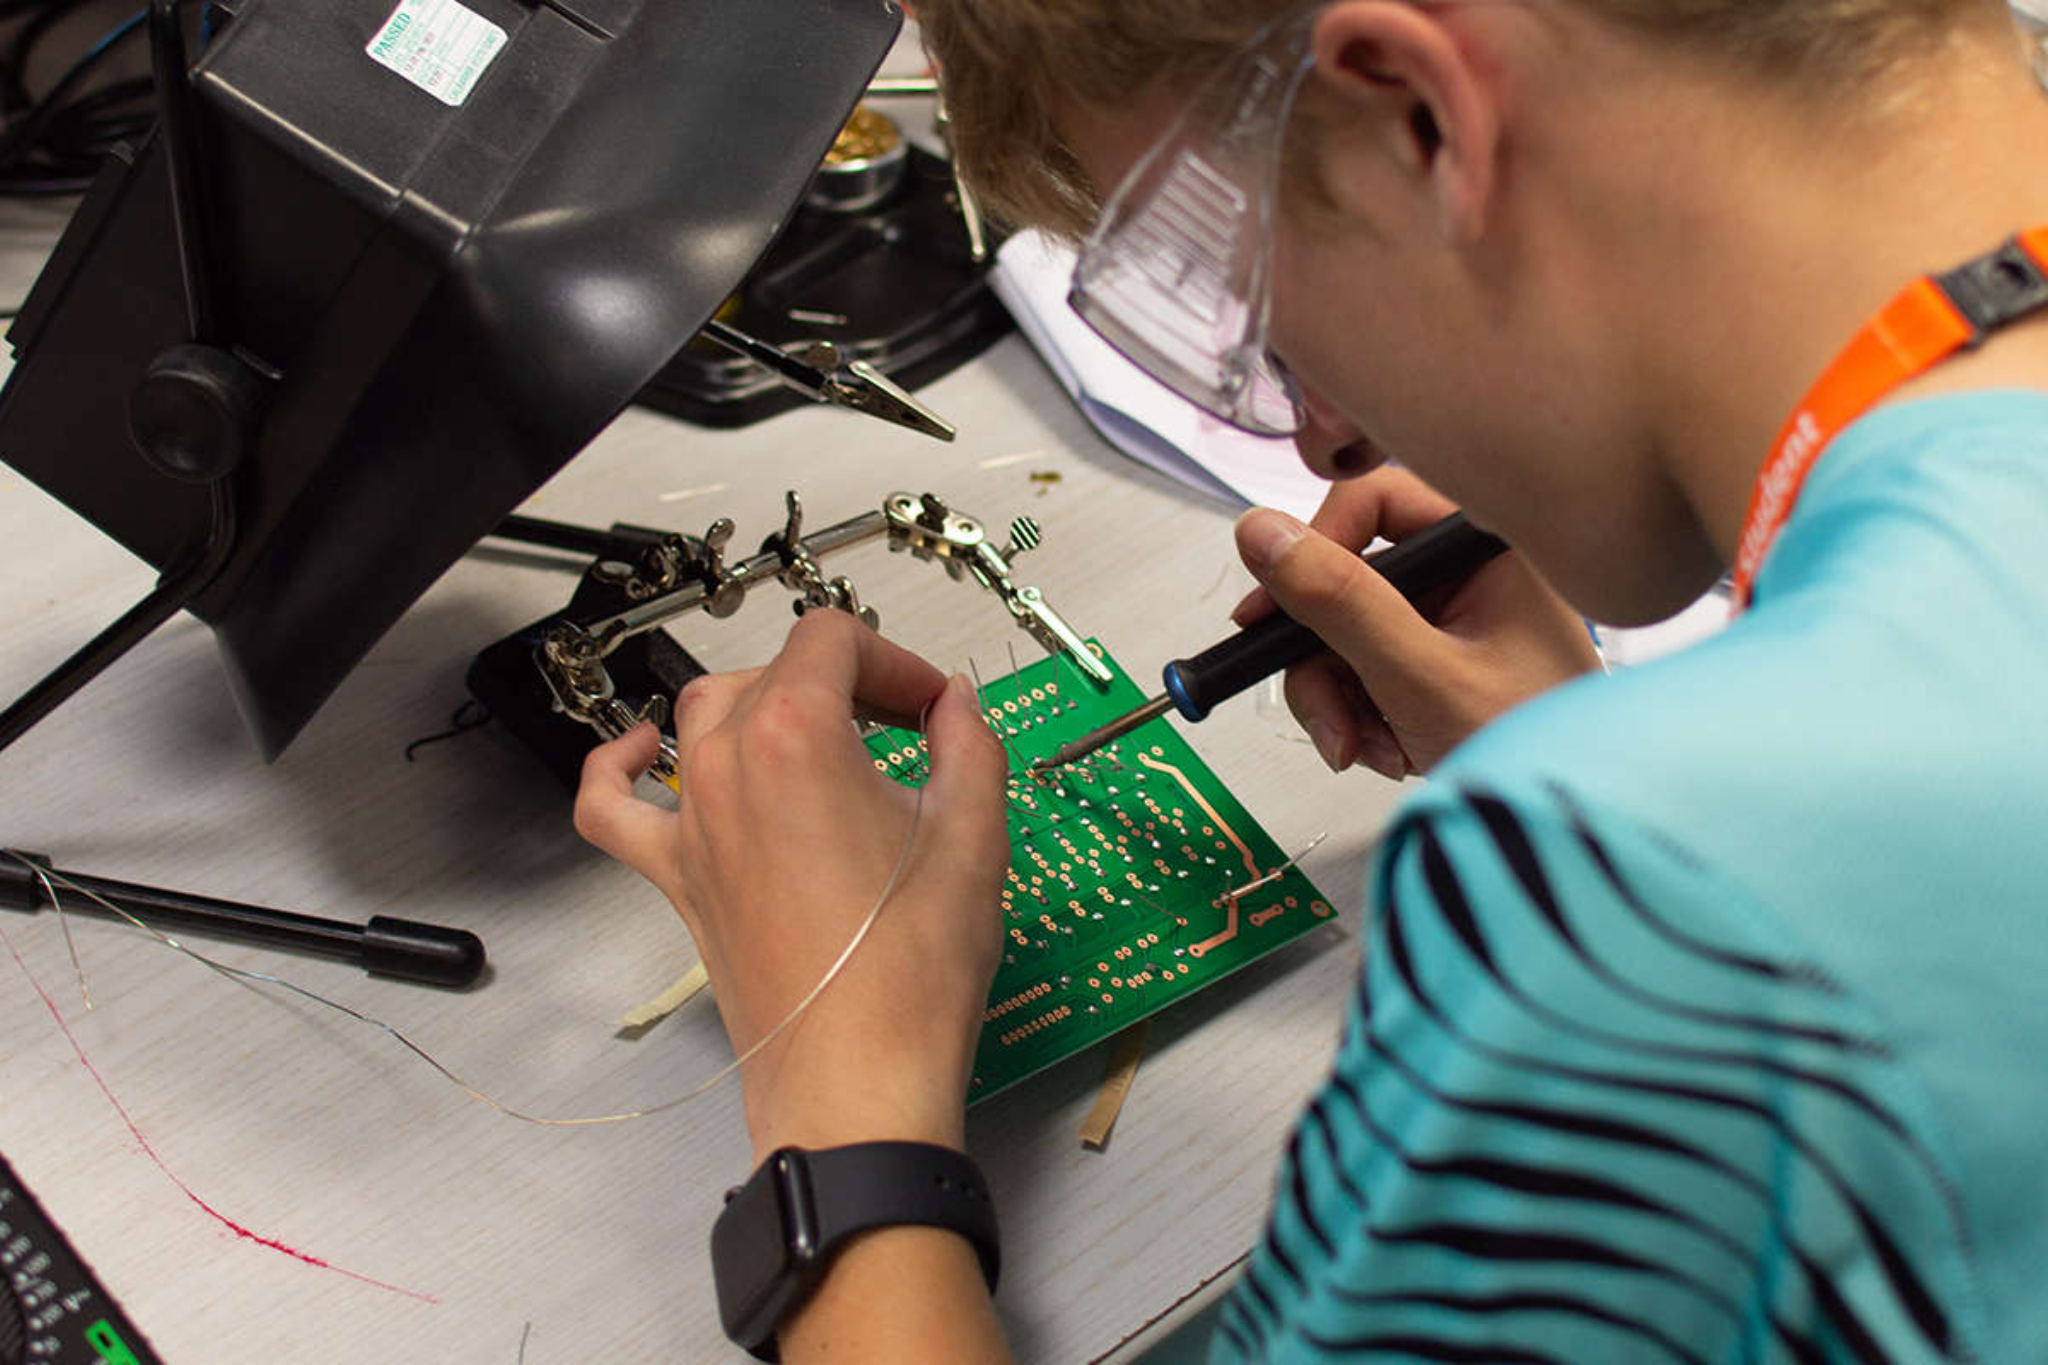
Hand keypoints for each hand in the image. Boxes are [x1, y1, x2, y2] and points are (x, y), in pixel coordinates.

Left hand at [572, 612, 1010, 1161]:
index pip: (833, 640)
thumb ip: (970, 746)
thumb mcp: (973, 836)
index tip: (932, 703)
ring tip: (822, 737)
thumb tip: (959, 708)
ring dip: (765, 707)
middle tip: (908, 727)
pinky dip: (618, 769)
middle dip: (849, 683)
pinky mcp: (677, 879)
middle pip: (776, 671)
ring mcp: (692, 824)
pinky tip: (643, 753)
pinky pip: (613, 807)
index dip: (894, 658)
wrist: (859, 1080)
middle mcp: (726, 767)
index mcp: (795, 736)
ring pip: (705, 717)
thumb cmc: (909, 974)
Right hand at [1233, 467, 1600, 777]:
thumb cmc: (1531, 748)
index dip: (1313, 552)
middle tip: (1331, 718)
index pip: (1372, 503)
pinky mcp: (1437, 662)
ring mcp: (1452, 620)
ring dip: (1338, 698)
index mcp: (1485, 547)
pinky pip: (1362, 669)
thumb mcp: (1420, 675)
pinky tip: (1389, 750)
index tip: (1274, 612)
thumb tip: (1261, 534)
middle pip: (1346, 579)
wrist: (1559, 821)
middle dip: (1324, 658)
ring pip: (1344, 631)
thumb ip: (1339, 601)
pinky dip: (1359, 715)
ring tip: (1370, 749)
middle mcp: (1468, 573)